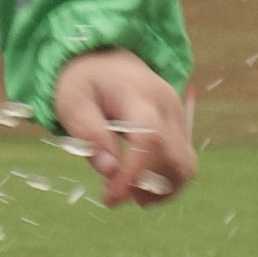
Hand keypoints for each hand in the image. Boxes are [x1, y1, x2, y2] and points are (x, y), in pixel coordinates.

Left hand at [51, 50, 195, 208]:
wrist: (107, 57)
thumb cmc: (85, 82)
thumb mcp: (72, 104)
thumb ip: (89, 135)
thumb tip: (109, 171)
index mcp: (138, 95)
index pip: (149, 138)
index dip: (134, 173)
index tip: (111, 198)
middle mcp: (166, 105)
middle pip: (175, 155)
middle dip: (148, 186)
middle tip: (114, 197)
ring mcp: (178, 116)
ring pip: (185, 164)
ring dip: (162, 189)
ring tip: (132, 196)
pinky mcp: (179, 126)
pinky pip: (183, 162)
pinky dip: (167, 181)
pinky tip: (143, 187)